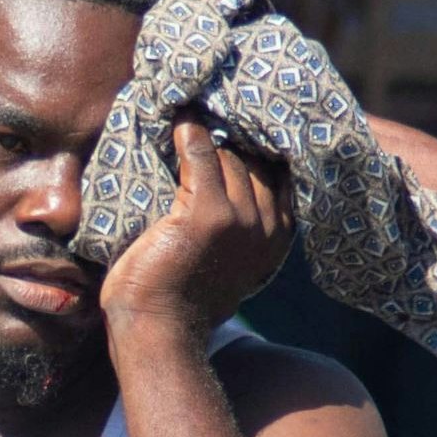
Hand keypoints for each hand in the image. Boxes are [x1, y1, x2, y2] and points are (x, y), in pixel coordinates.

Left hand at [99, 115, 292, 341]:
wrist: (158, 330)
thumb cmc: (181, 295)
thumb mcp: (226, 260)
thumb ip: (239, 226)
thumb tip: (229, 173)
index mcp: (278, 236)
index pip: (275, 172)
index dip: (255, 146)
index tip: (235, 121)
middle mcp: (267, 226)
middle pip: (251, 159)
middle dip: (230, 136)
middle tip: (205, 106)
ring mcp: (240, 219)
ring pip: (228, 155)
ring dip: (206, 132)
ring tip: (186, 110)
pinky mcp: (207, 213)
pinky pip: (201, 154)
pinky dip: (189, 134)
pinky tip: (178, 123)